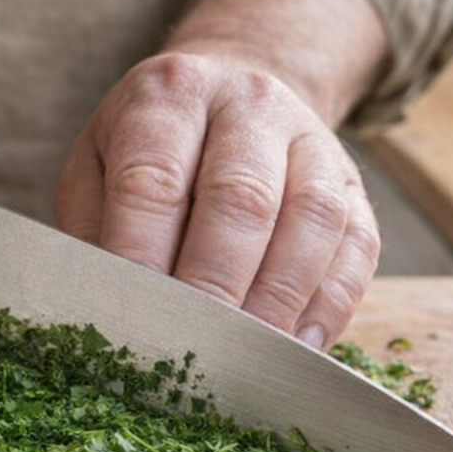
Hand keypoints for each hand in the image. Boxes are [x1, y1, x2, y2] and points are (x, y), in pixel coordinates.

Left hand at [54, 49, 379, 350]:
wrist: (230, 97)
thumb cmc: (150, 152)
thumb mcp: (97, 169)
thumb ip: (95, 232)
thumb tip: (104, 311)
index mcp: (169, 95)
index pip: (153, 180)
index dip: (142, 256)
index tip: (132, 316)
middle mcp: (248, 104)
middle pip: (241, 199)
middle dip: (214, 286)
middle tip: (191, 349)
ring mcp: (311, 141)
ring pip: (312, 220)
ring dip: (278, 300)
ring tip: (244, 356)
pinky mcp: (352, 184)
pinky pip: (356, 246)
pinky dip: (328, 305)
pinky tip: (296, 347)